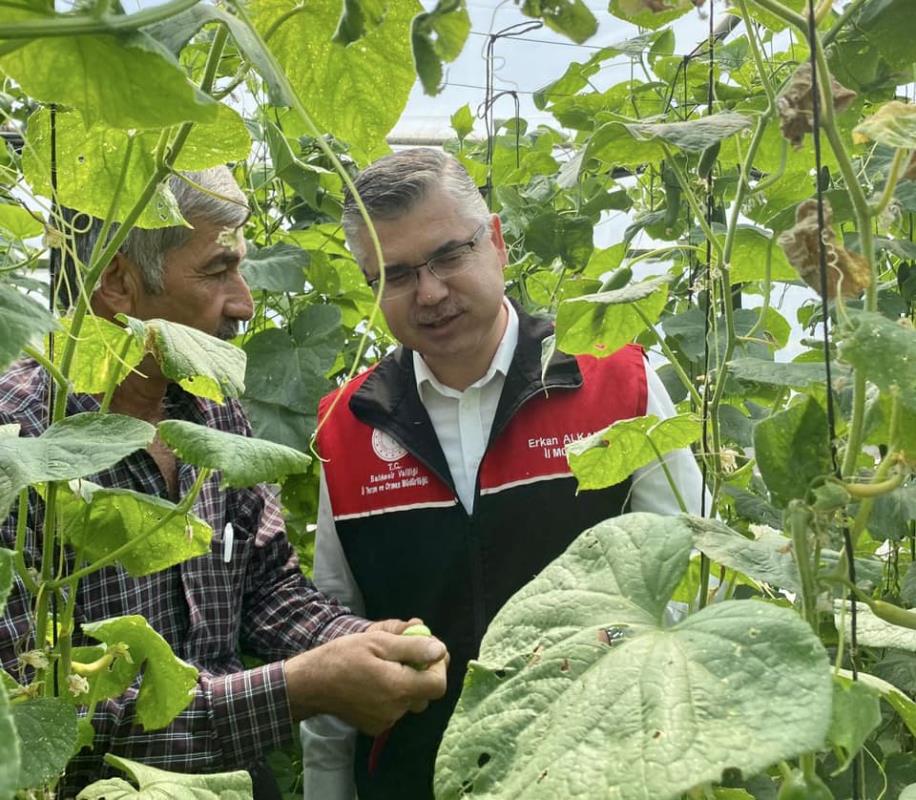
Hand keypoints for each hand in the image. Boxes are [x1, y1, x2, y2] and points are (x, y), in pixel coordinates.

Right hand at [285, 626, 447, 734]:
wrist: (311, 684)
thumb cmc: (343, 656)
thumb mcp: (378, 641)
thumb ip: (412, 647)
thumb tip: (440, 650)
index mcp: (398, 688)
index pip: (438, 684)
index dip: (438, 666)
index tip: (426, 651)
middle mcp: (395, 710)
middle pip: (426, 693)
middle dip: (422, 673)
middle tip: (406, 655)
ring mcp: (385, 721)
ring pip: (411, 702)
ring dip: (407, 684)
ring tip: (387, 666)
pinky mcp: (375, 726)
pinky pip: (396, 710)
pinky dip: (393, 696)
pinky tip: (376, 682)